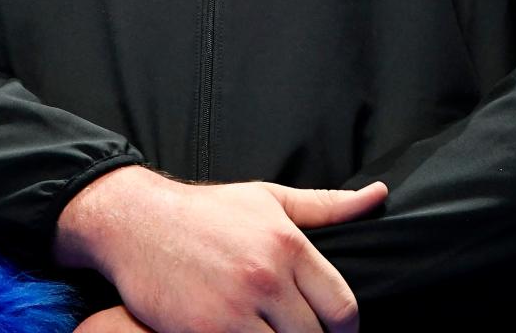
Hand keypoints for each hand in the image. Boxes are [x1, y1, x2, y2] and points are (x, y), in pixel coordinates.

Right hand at [55, 165, 387, 332]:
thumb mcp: (269, 198)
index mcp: (288, 243)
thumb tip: (378, 195)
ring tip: (268, 332)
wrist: (138, 222)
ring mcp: (234, 309)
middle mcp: (266, 277)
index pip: (342, 309)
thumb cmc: (207, 212)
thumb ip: (327, 205)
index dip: (344, 330)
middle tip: (292, 331)